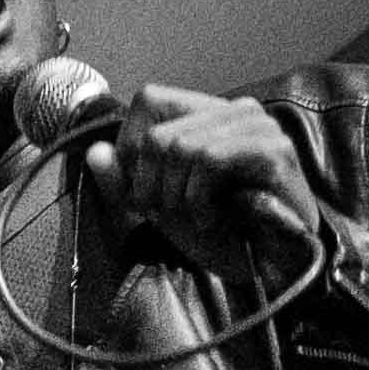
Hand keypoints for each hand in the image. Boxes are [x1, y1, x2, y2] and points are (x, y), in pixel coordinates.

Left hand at [86, 83, 321, 263]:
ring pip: (180, 145)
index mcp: (210, 114)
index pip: (148, 99)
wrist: (273, 270)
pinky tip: (213, 219)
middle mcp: (236, 110)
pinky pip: (209, 159)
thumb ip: (124, 182)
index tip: (147, 192)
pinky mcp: (273, 148)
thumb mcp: (161, 208)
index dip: (133, 148)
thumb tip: (95, 152)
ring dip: (177, 196)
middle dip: (153, 185)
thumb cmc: (223, 235)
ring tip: (197, 218)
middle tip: (174, 214)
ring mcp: (258, 125)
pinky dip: (198, 198)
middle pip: (158, 132)